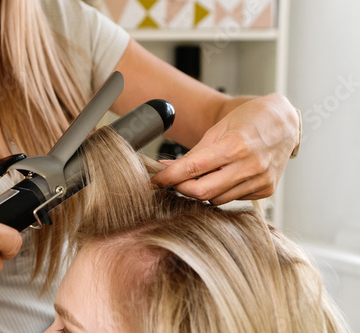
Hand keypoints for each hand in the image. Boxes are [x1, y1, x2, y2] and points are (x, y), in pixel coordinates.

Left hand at [151, 94, 299, 204]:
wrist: (285, 122)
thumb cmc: (249, 120)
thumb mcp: (218, 129)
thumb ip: (194, 153)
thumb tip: (168, 168)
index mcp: (235, 145)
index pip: (192, 168)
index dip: (169, 177)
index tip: (155, 181)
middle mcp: (250, 166)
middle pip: (203, 192)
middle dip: (182, 188)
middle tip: (173, 181)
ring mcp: (260, 180)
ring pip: (217, 199)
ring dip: (202, 190)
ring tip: (204, 174)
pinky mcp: (266, 190)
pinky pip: (233, 198)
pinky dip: (222, 191)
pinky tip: (226, 176)